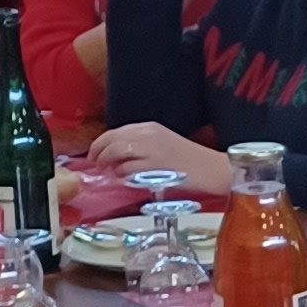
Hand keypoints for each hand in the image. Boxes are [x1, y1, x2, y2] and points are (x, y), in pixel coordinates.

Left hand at [89, 125, 239, 192]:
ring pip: (116, 151)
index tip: (95, 153)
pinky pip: (127, 169)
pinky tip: (122, 178)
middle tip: (94, 163)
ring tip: (106, 171)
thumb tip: (117, 157)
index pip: (115, 131)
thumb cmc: (190, 161)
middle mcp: (148, 135)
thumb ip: (141, 146)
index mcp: (150, 127)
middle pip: (111, 139)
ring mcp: (150, 150)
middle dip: (98, 151)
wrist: (212, 169)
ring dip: (106, 162)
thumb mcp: (164, 144)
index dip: (101, 143)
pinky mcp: (153, 166)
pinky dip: (120, 174)